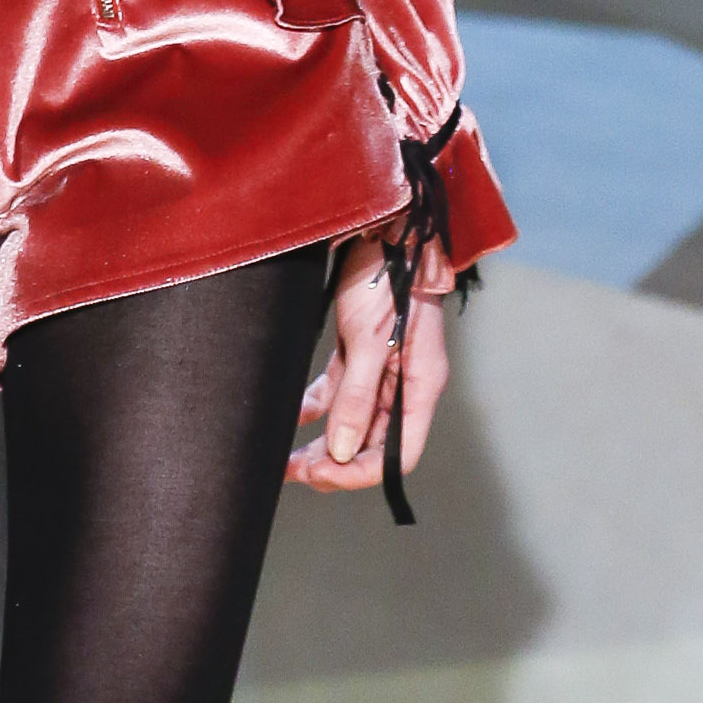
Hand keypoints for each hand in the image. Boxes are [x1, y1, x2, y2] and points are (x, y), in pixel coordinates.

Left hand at [285, 234, 452, 496]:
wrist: (382, 225)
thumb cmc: (385, 275)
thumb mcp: (368, 337)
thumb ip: (356, 396)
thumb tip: (340, 451)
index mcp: (419, 386)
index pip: (398, 454)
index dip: (360, 473)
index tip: (320, 476)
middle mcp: (402, 385)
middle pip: (371, 443)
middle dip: (333, 463)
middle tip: (292, 471)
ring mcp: (379, 369)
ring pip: (350, 423)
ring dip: (320, 443)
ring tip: (283, 458)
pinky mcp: (357, 352)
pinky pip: (336, 393)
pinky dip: (314, 408)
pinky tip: (288, 417)